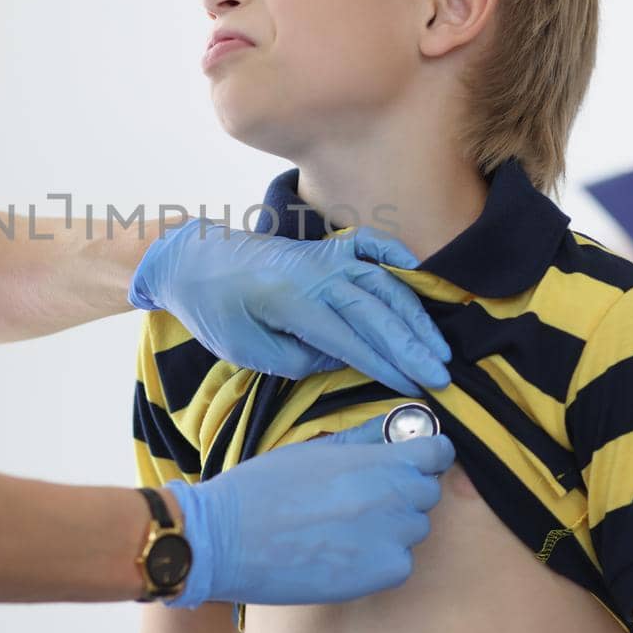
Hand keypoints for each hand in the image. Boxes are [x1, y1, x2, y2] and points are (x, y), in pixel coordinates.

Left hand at [129, 219, 450, 394]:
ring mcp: (321, 254)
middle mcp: (313, 271)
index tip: (412, 385)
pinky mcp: (323, 247)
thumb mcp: (247, 350)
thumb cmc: (214, 309)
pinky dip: (398, 258)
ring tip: (438, 345)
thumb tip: (346, 360)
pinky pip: (370, 246)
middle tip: (442, 374)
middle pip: (375, 309)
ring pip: (381, 281)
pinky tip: (421, 278)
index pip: (350, 337)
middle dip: (411, 344)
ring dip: (414, 313)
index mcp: (289, 299)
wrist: (190, 259)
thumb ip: (299, 359)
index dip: (384, 364)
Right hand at [163, 416, 456, 607]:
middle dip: (407, 490)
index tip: (417, 457)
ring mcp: (388, 541)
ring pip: (415, 529)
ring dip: (394, 525)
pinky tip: (345, 552)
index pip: (437, 453)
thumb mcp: (310, 451)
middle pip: (428, 492)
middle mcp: (390, 500)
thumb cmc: (260, 489)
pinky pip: (400, 562)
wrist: (225, 541)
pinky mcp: (378, 576)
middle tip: (367, 494)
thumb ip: (360, 440)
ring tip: (348, 525)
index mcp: (374, 462)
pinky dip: (382, 558)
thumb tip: (390, 428)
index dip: (428, 453)